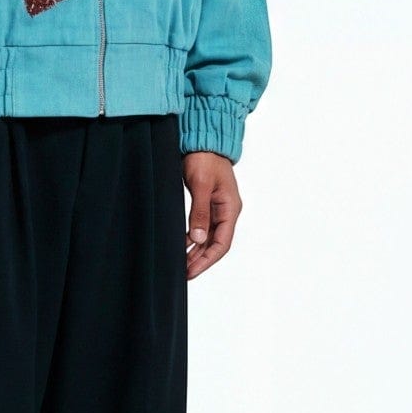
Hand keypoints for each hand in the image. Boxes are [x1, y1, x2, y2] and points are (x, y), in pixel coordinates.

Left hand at [182, 151, 240, 279]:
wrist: (204, 140)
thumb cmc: (204, 158)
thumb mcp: (200, 184)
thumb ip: (200, 212)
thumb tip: (198, 239)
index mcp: (230, 208)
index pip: (222, 243)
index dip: (207, 260)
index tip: (192, 271)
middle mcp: (227, 211)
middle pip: (215, 243)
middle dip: (200, 260)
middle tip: (183, 273)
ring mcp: (218, 208)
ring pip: (208, 237)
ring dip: (196, 251)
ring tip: (181, 264)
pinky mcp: (208, 203)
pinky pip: (202, 227)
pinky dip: (193, 238)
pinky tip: (182, 246)